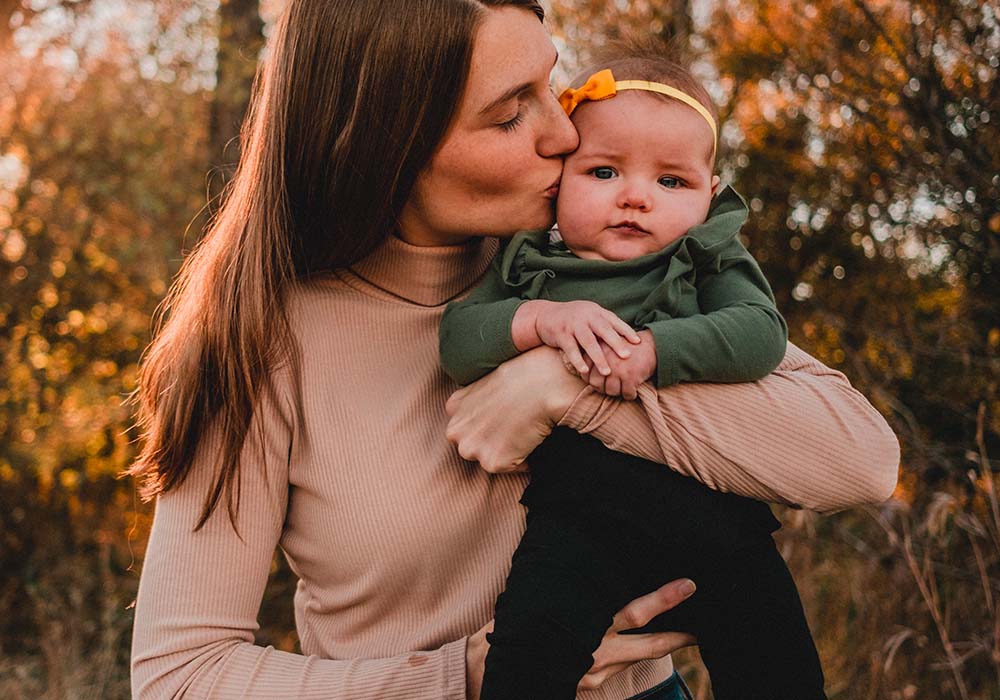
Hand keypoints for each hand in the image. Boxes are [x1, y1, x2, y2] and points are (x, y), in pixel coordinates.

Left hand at [445, 346, 585, 472]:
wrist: (546, 383)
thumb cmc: (526, 373)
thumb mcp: (490, 379)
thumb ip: (480, 399)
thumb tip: (494, 412)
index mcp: (454, 406)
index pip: (468, 426)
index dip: (489, 423)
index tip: (506, 417)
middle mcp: (456, 430)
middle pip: (474, 446)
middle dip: (493, 441)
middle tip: (517, 425)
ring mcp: (472, 448)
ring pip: (490, 458)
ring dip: (508, 451)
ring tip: (525, 430)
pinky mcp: (492, 463)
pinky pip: (512, 468)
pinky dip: (525, 459)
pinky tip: (532, 438)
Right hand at [463, 579, 697, 698]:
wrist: (491, 672)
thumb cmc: (514, 627)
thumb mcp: (539, 599)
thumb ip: (569, 588)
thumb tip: (588, 561)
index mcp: (587, 626)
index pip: (634, 612)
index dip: (664, 599)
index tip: (688, 585)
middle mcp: (596, 653)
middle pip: (649, 644)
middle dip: (679, 634)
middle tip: (705, 625)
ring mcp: (594, 674)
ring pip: (637, 660)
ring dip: (659, 647)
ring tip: (685, 634)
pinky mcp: (587, 687)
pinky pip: (617, 671)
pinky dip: (631, 660)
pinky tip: (640, 651)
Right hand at [527, 300, 640, 376]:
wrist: (544, 315)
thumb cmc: (572, 319)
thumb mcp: (589, 315)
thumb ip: (604, 324)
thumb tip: (626, 338)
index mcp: (595, 312)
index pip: (614, 321)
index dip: (626, 331)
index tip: (638, 343)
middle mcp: (586, 316)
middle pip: (603, 330)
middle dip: (616, 343)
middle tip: (627, 356)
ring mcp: (573, 325)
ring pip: (588, 342)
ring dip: (598, 358)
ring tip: (607, 371)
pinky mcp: (561, 334)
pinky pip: (571, 349)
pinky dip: (578, 361)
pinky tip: (584, 371)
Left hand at [582, 330, 656, 399]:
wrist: (651, 344)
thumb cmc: (626, 349)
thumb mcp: (608, 346)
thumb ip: (595, 356)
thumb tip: (583, 373)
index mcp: (598, 350)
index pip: (585, 372)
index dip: (590, 380)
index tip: (598, 381)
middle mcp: (606, 359)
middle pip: (596, 384)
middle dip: (602, 389)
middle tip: (609, 388)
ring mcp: (618, 368)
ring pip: (611, 391)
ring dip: (617, 393)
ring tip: (621, 389)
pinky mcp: (631, 376)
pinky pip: (626, 393)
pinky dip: (630, 395)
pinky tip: (631, 392)